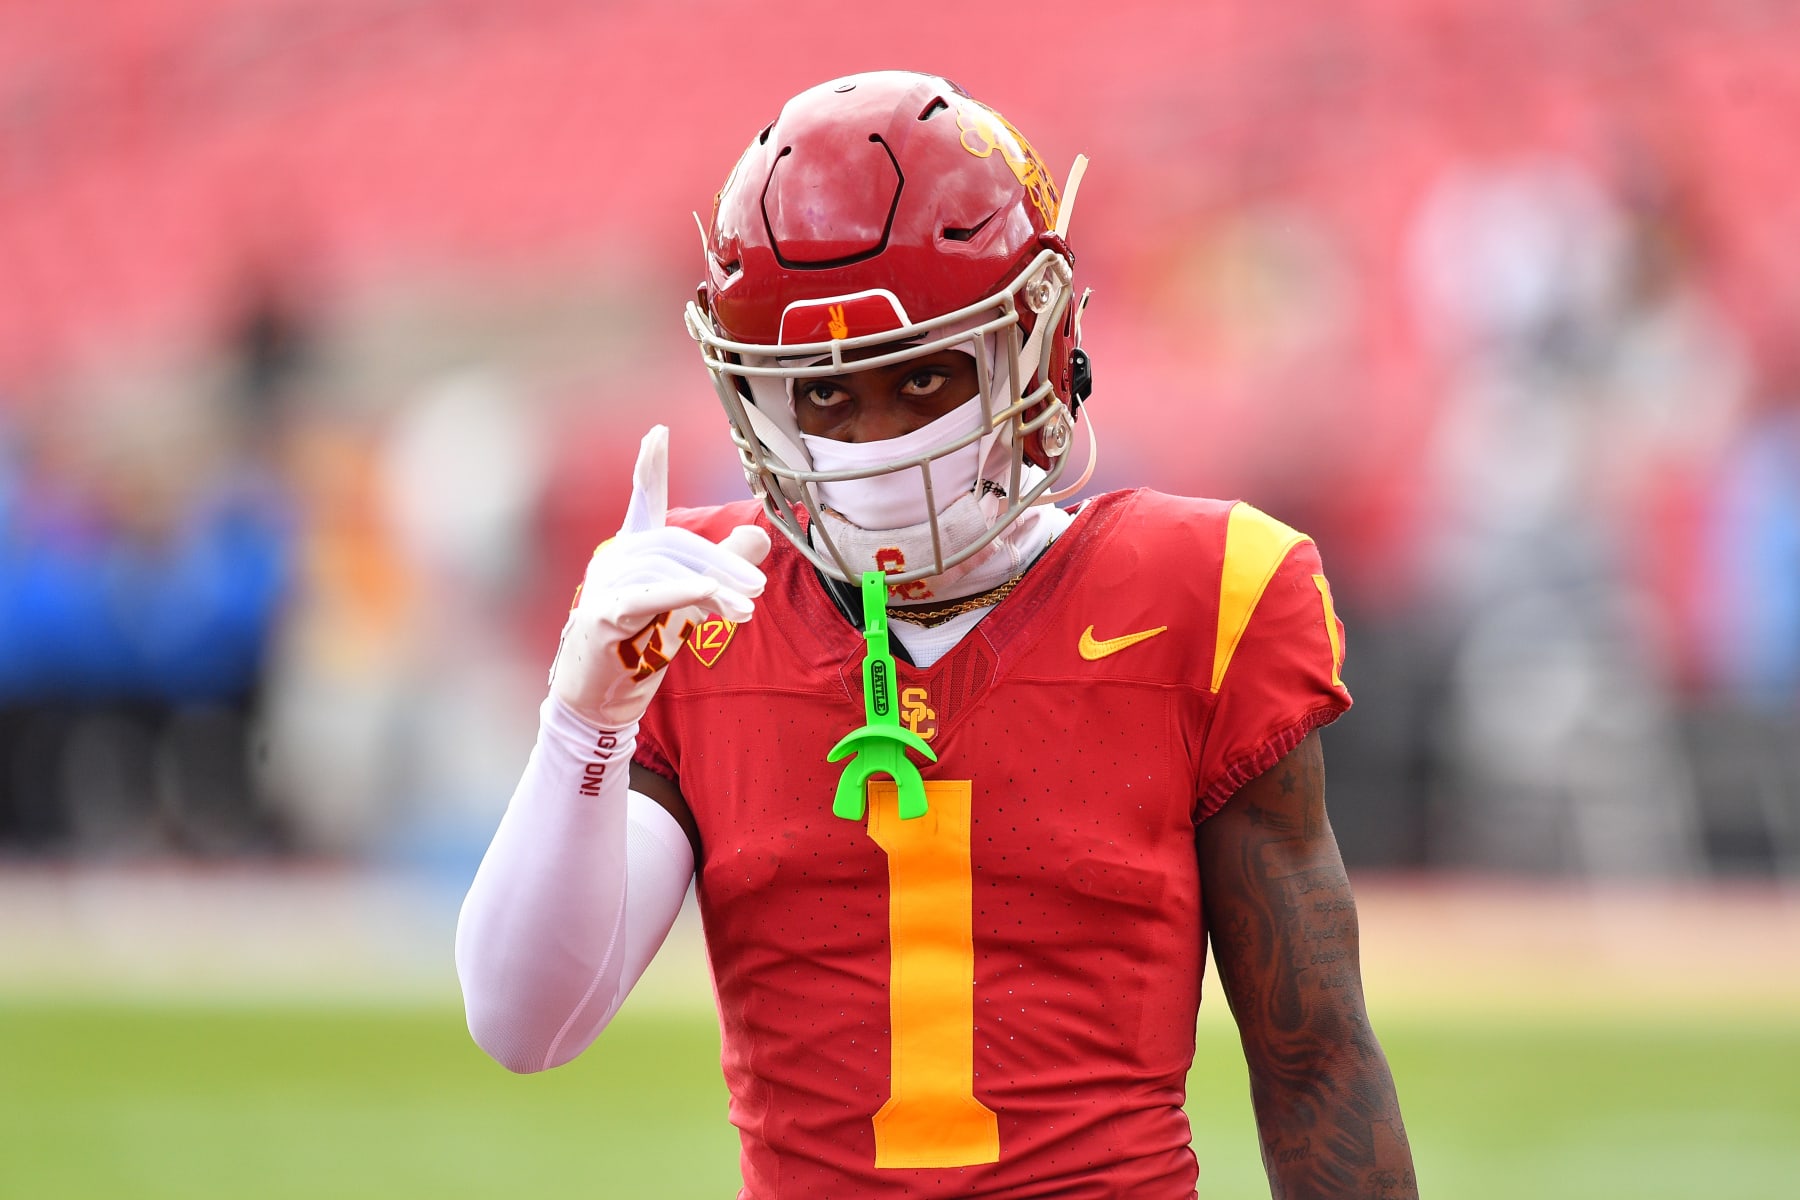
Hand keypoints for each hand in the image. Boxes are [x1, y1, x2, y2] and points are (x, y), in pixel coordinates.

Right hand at [549, 426, 770, 728]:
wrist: (600, 701)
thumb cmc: (640, 648)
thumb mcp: (688, 605)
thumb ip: (721, 570)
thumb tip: (757, 536)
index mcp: (631, 552)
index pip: (642, 501)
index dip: (650, 468)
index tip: (658, 433)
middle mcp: (614, 561)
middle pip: (676, 543)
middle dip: (723, 563)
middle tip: (758, 589)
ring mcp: (605, 587)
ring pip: (669, 571)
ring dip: (715, 591)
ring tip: (744, 614)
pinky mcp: (605, 616)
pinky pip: (648, 597)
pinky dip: (682, 593)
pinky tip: (710, 595)